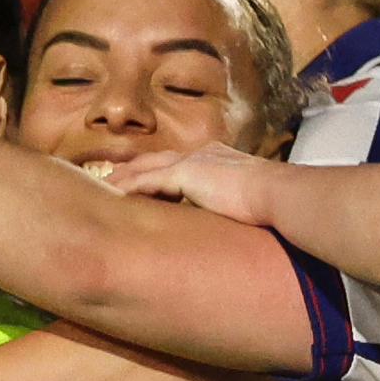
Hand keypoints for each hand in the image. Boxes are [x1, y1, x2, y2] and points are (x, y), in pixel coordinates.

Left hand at [98, 142, 284, 221]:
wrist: (279, 194)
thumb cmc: (273, 204)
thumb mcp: (249, 203)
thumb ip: (234, 208)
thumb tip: (234, 226)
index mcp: (217, 159)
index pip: (178, 163)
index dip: (157, 170)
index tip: (142, 179)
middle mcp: (202, 154)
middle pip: (155, 159)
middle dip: (132, 168)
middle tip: (109, 179)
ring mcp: (193, 161)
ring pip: (145, 168)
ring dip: (122, 178)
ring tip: (101, 189)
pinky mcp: (186, 173)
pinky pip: (148, 180)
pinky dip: (129, 187)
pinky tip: (113, 196)